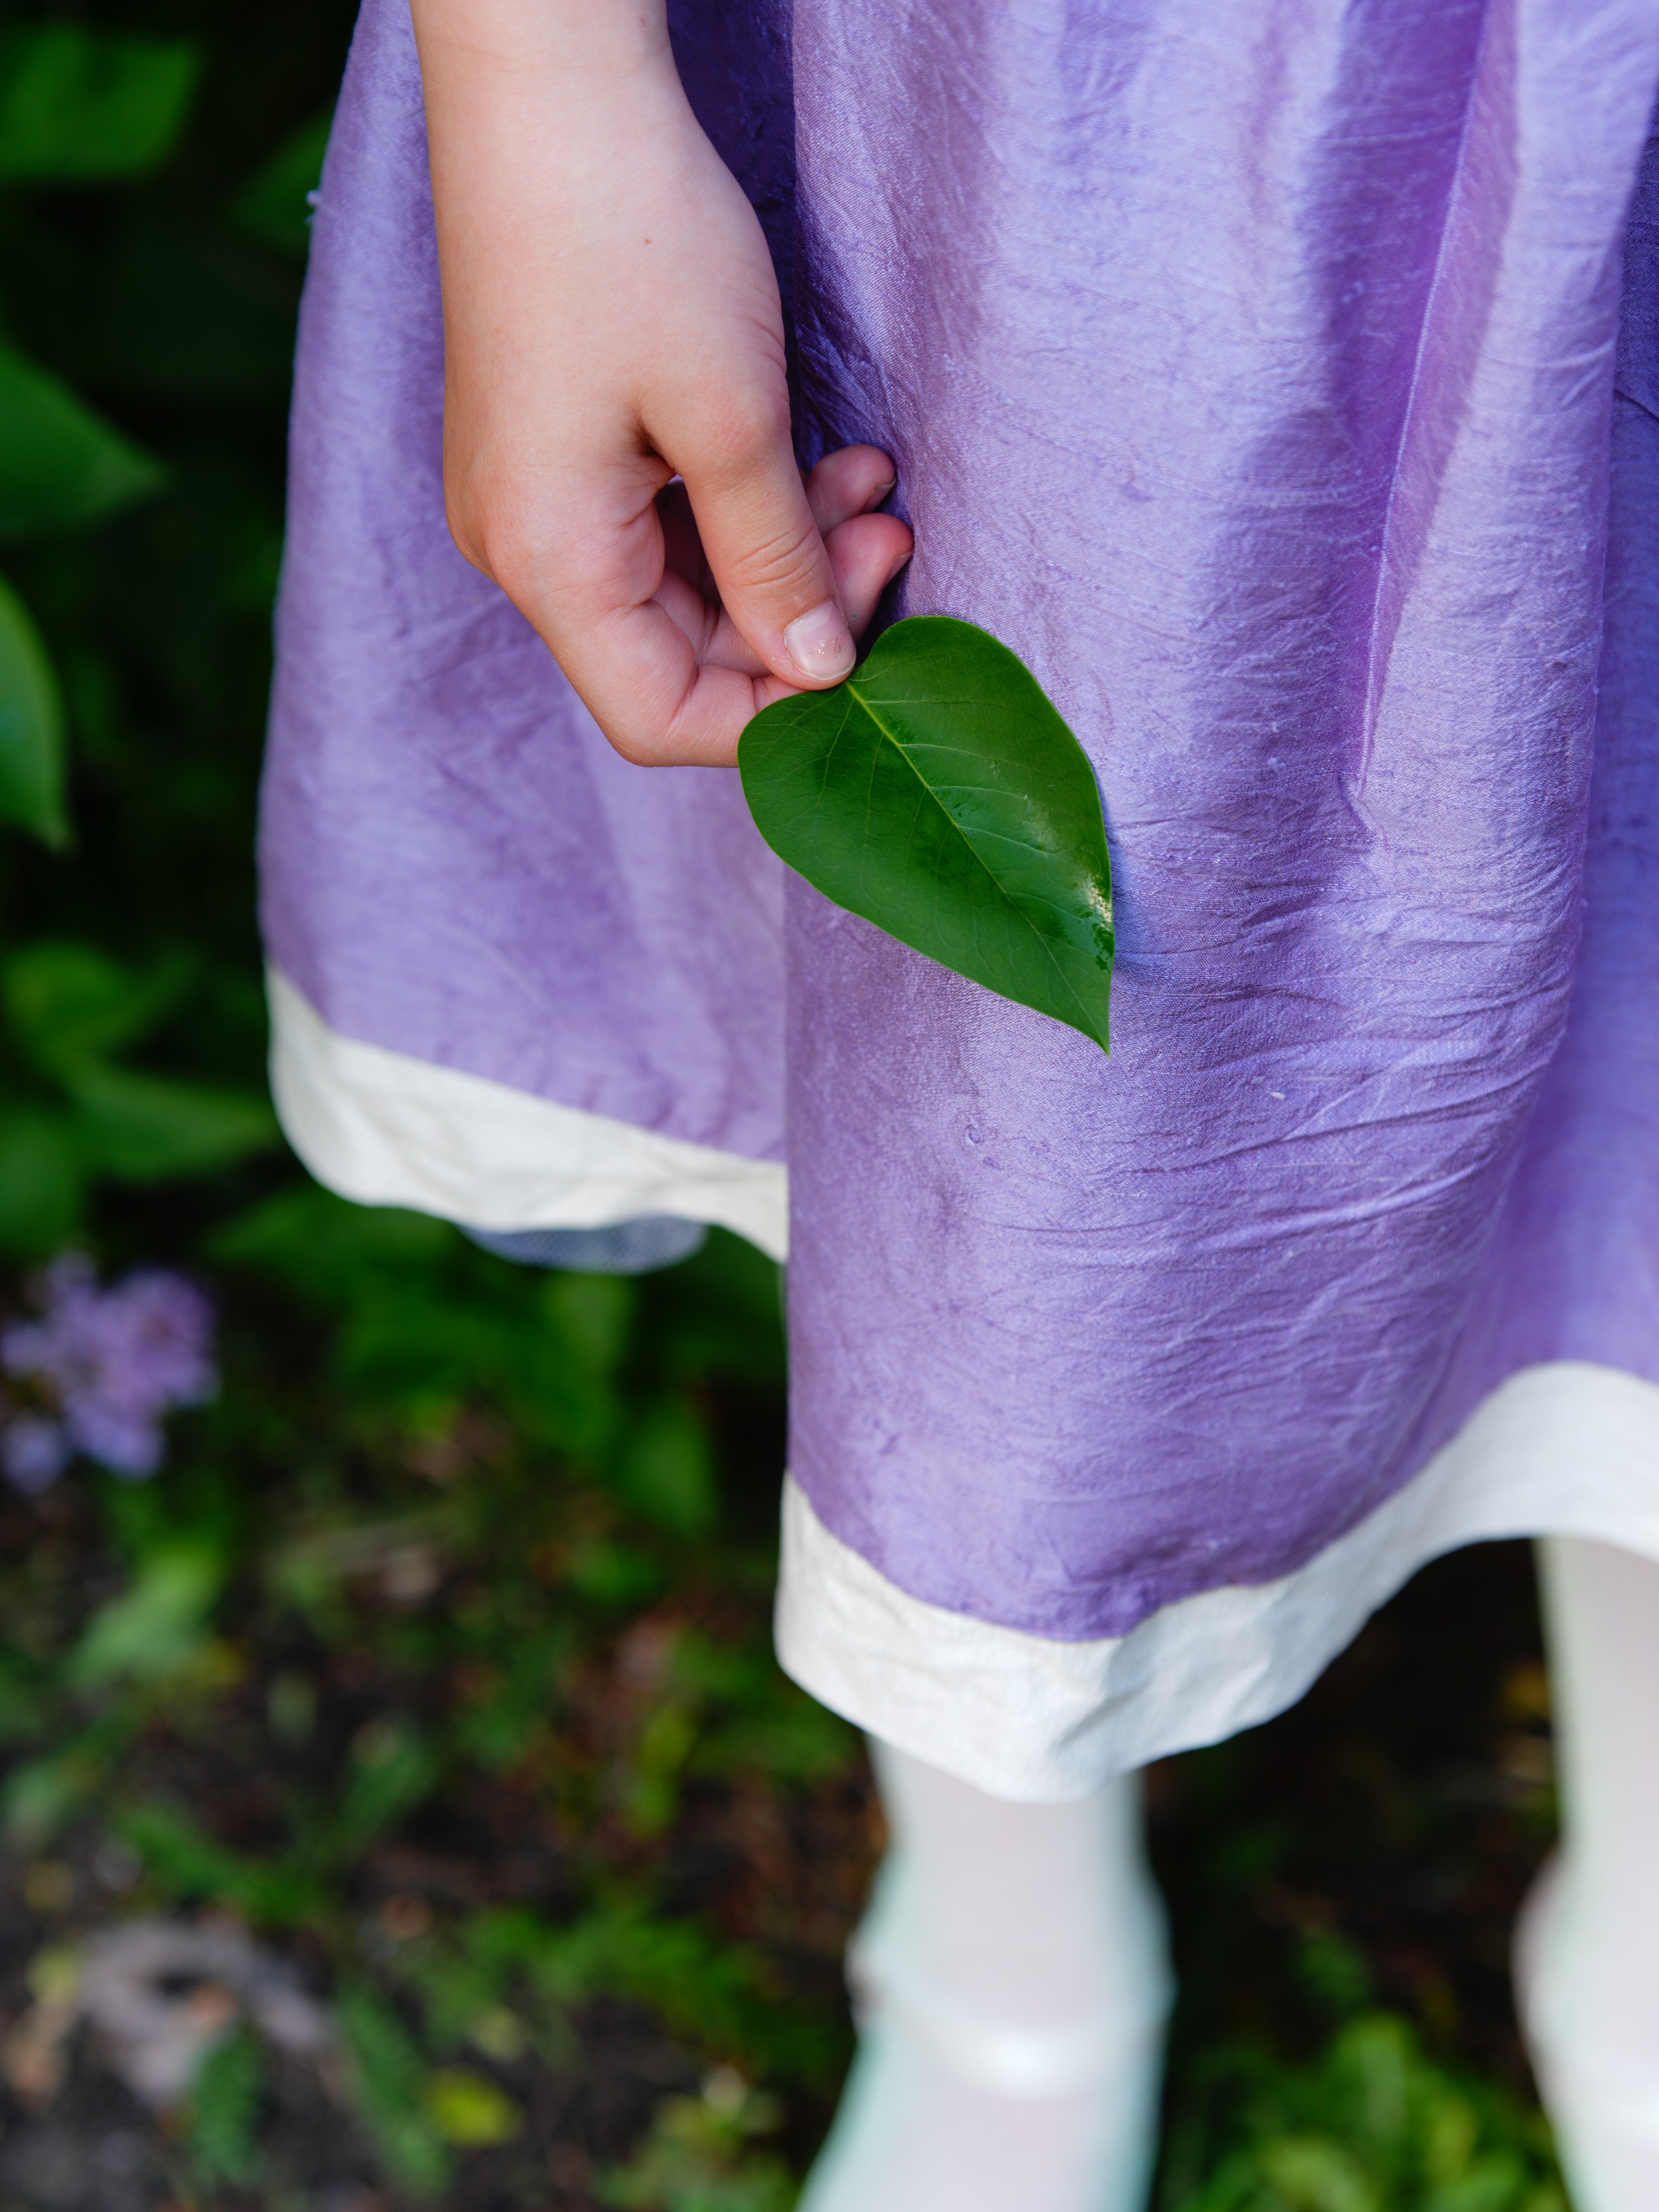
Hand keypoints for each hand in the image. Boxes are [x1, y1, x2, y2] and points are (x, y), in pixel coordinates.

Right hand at [411, 0, 913, 766]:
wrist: (548, 80)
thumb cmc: (628, 236)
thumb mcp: (732, 419)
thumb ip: (778, 564)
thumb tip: (820, 674)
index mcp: (548, 561)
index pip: (659, 715)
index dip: (771, 716)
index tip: (868, 662)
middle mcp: (522, 547)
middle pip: (678, 652)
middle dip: (799, 611)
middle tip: (892, 537)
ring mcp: (535, 497)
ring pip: (684, 585)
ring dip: (788, 551)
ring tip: (872, 484)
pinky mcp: (558, 446)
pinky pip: (662, 523)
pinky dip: (747, 506)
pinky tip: (821, 458)